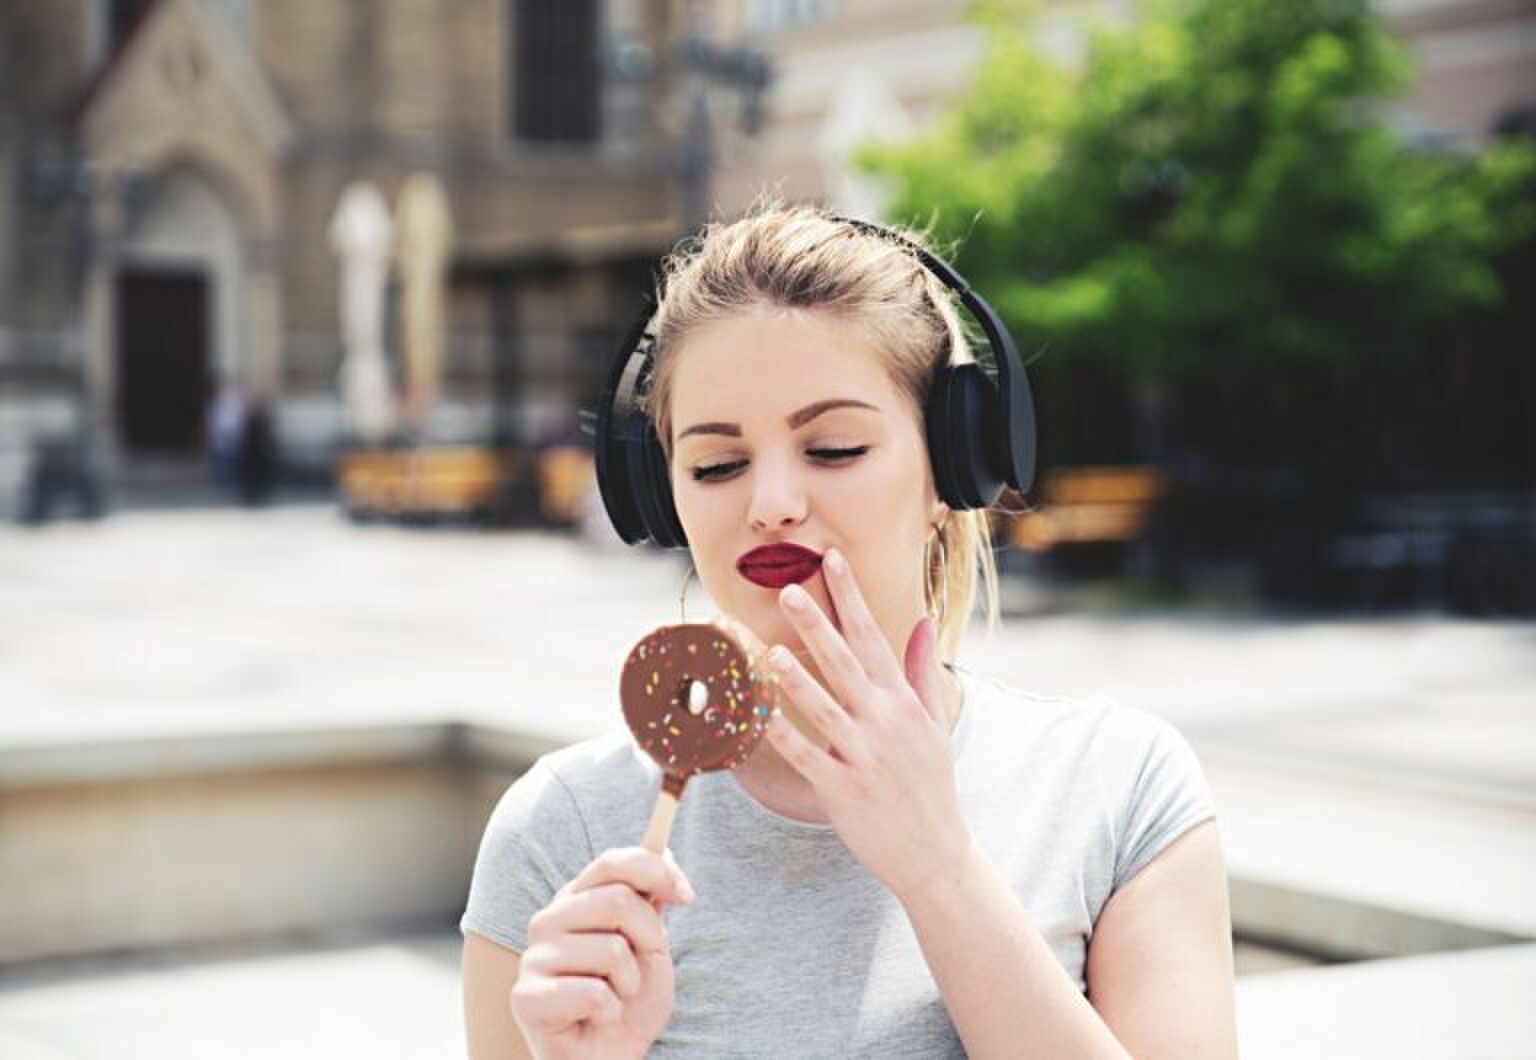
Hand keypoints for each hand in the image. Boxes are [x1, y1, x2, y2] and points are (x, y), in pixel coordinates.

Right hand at [510, 847, 693, 1059]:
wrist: (609, 1055)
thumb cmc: (628, 1000)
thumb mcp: (650, 943)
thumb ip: (650, 898)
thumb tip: (666, 849)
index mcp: (576, 900)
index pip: (613, 861)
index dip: (657, 871)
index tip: (687, 895)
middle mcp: (549, 920)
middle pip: (618, 900)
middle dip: (649, 937)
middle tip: (640, 967)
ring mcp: (533, 957)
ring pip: (612, 950)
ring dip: (629, 983)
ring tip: (615, 997)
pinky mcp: (526, 997)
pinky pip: (594, 993)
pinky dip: (609, 1011)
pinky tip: (597, 1018)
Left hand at [764, 547, 973, 904]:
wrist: (935, 852)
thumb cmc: (930, 783)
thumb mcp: (934, 722)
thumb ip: (920, 670)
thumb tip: (924, 620)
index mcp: (902, 702)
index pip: (873, 637)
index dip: (851, 598)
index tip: (832, 560)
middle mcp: (883, 723)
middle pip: (845, 664)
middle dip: (818, 625)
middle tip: (790, 589)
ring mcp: (863, 757)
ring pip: (825, 709)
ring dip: (799, 679)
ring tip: (772, 650)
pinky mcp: (842, 790)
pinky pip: (806, 757)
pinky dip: (783, 735)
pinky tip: (759, 715)